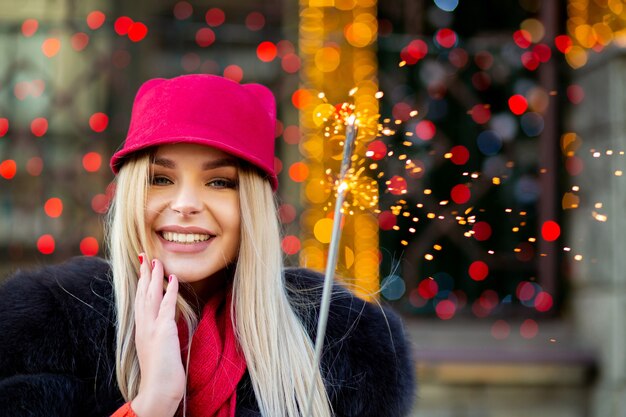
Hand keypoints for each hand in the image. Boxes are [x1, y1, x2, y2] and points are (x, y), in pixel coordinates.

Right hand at [131, 255, 184, 416]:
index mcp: (141, 330)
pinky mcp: (163, 332)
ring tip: (156, 261)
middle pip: (142, 294)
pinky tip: (172, 279)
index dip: (141, 283)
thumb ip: (161, 334)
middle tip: (145, 256)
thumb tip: (167, 324)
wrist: (158, 390)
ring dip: (154, 277)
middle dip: (144, 274)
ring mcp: (151, 328)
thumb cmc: (161, 374)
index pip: (140, 301)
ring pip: (151, 296)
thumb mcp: (159, 348)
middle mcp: (143, 326)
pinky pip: (166, 306)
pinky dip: (170, 291)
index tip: (143, 269)